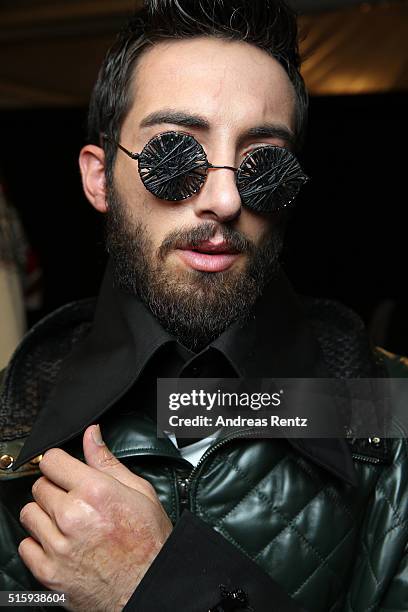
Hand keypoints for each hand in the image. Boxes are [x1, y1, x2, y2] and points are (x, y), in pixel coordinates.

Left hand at [18, 424, 172, 610]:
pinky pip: (26, 545)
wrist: (149, 585)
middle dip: (55, 489)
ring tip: (68, 522)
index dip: (60, 463)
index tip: (65, 470)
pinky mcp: (49, 572)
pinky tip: (61, 542)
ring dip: (45, 514)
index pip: (52, 461)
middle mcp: (73, 516)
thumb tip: (91, 434)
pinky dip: (39, 543)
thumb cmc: (149, 542)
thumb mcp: (139, 492)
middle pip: (40, 486)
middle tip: (75, 500)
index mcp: (95, 491)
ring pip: (30, 513)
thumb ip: (107, 461)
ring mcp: (58, 546)